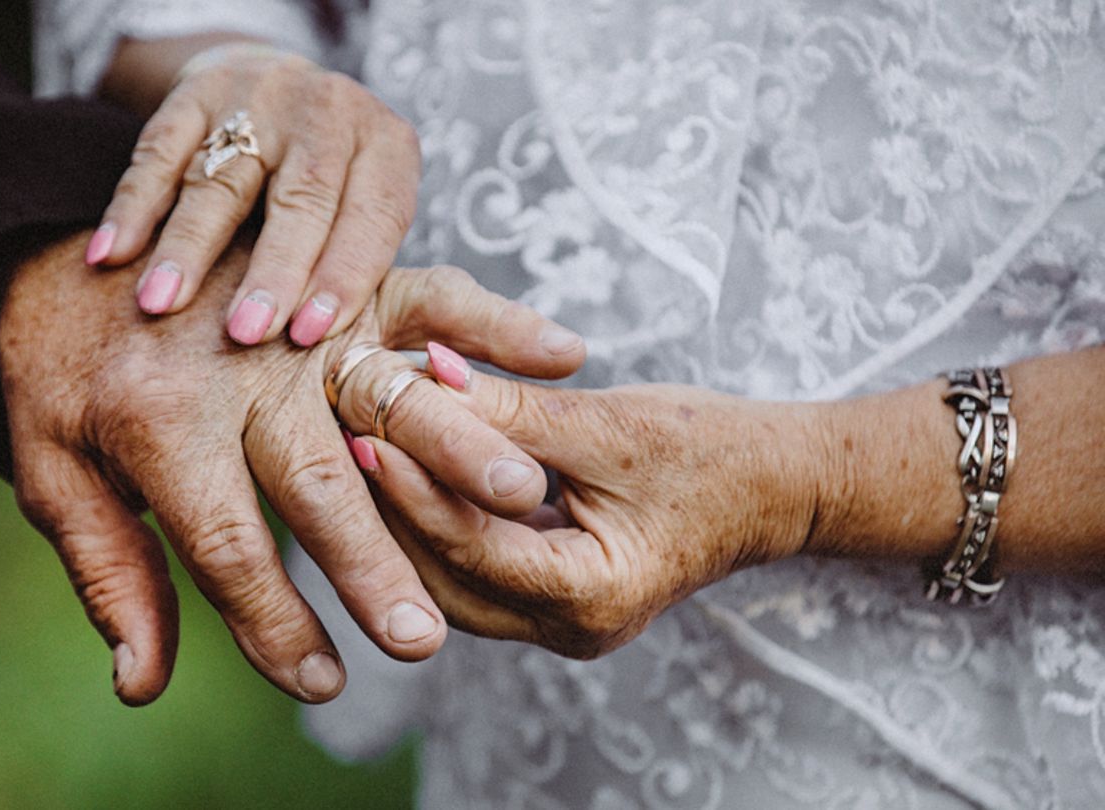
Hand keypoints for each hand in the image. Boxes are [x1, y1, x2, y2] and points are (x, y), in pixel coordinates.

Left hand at [0, 231, 584, 704]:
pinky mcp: (332, 273)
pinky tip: (562, 354)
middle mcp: (235, 369)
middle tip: (422, 641)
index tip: (321, 686)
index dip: (275, 627)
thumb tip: (144, 685)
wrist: (56, 245)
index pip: (228, 549)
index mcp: (158, 424)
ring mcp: (294, 312)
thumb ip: (109, 574)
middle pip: (318, 483)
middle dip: (373, 567)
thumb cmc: (59, 375)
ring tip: (520, 502)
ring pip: (387, 394)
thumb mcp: (51, 473)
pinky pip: (426, 293)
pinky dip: (497, 320)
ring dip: (460, 448)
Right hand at [86, 44, 420, 347]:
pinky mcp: (196, 92)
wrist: (279, 89)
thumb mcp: (367, 211)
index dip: (344, 274)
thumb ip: (363, 272)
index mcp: (387, 147)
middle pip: (302, 196)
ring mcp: (260, 98)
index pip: (373, 215)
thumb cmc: (334, 186)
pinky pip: (157, 153)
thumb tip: (346, 366)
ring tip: (160, 305)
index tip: (309, 335)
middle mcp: (329, 114)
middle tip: (243, 333)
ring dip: (187, 247)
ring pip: (222, 178)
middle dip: (272, 270)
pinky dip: (131, 208)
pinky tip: (108, 256)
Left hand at [338, 369, 822, 658]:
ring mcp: (559, 623)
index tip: (365, 426)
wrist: (776, 483)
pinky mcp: (552, 597)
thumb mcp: (606, 422)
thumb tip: (422, 376)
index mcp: (592, 597)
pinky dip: (442, 517)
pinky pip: (475, 564)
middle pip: (444, 576)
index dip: (411, 486)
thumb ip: (510, 411)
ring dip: (409, 514)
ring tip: (366, 443)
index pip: (471, 545)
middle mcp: (570, 629)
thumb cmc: (710, 446)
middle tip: (346, 433)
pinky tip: (409, 465)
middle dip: (393, 507)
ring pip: (450, 577)